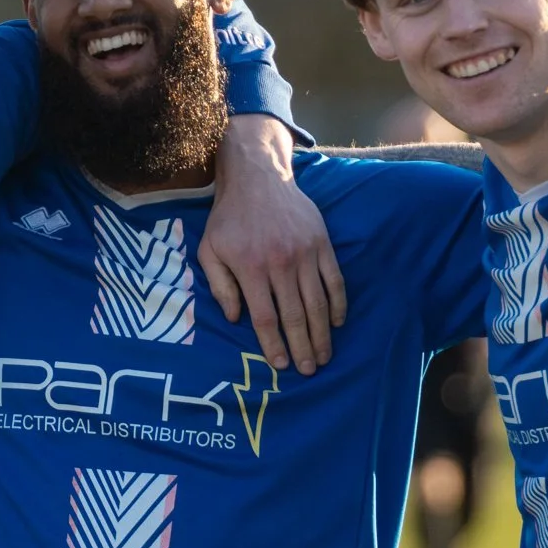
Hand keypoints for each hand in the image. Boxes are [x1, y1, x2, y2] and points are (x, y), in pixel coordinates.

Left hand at [199, 117, 346, 375]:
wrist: (258, 178)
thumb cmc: (229, 218)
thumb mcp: (209, 250)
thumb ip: (219, 285)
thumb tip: (235, 319)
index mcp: (250, 268)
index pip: (266, 317)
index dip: (274, 344)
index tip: (281, 365)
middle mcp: (280, 263)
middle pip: (295, 315)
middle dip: (303, 347)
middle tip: (309, 370)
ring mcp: (304, 253)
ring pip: (317, 302)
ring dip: (322, 333)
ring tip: (325, 356)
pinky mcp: (321, 243)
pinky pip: (334, 280)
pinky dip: (338, 303)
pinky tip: (337, 322)